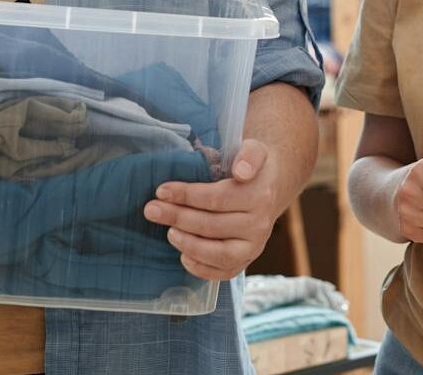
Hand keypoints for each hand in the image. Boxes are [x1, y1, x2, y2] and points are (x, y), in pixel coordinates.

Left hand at [144, 139, 281, 280]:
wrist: (270, 188)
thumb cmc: (252, 167)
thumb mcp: (255, 150)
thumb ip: (249, 155)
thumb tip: (241, 171)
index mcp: (259, 195)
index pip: (217, 198)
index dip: (186, 195)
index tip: (161, 190)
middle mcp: (259, 224)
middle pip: (213, 225)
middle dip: (178, 217)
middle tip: (152, 210)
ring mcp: (254, 246)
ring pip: (220, 254)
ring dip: (189, 244)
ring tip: (168, 232)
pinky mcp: (247, 260)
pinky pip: (224, 272)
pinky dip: (201, 268)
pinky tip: (183, 255)